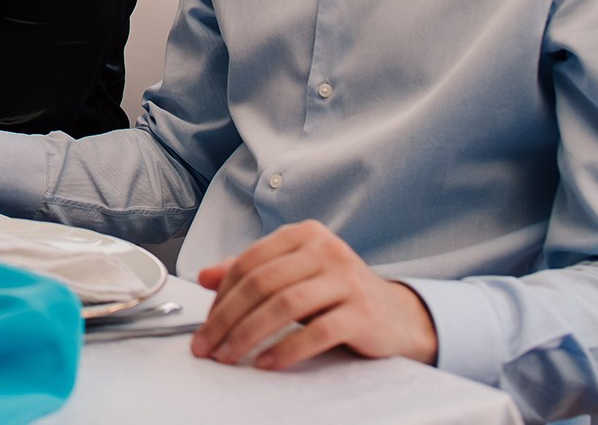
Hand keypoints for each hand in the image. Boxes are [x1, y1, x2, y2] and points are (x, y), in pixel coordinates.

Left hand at [190, 220, 438, 370]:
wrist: (394, 315)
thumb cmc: (334, 293)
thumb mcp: (292, 275)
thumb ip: (250, 272)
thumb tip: (203, 277)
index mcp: (303, 234)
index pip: (249, 262)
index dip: (221, 296)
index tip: (205, 325)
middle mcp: (325, 249)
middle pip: (262, 283)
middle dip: (227, 318)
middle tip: (207, 346)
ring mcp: (346, 278)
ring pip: (285, 305)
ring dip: (249, 335)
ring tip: (229, 356)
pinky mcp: (362, 311)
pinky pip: (317, 331)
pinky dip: (286, 349)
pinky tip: (266, 362)